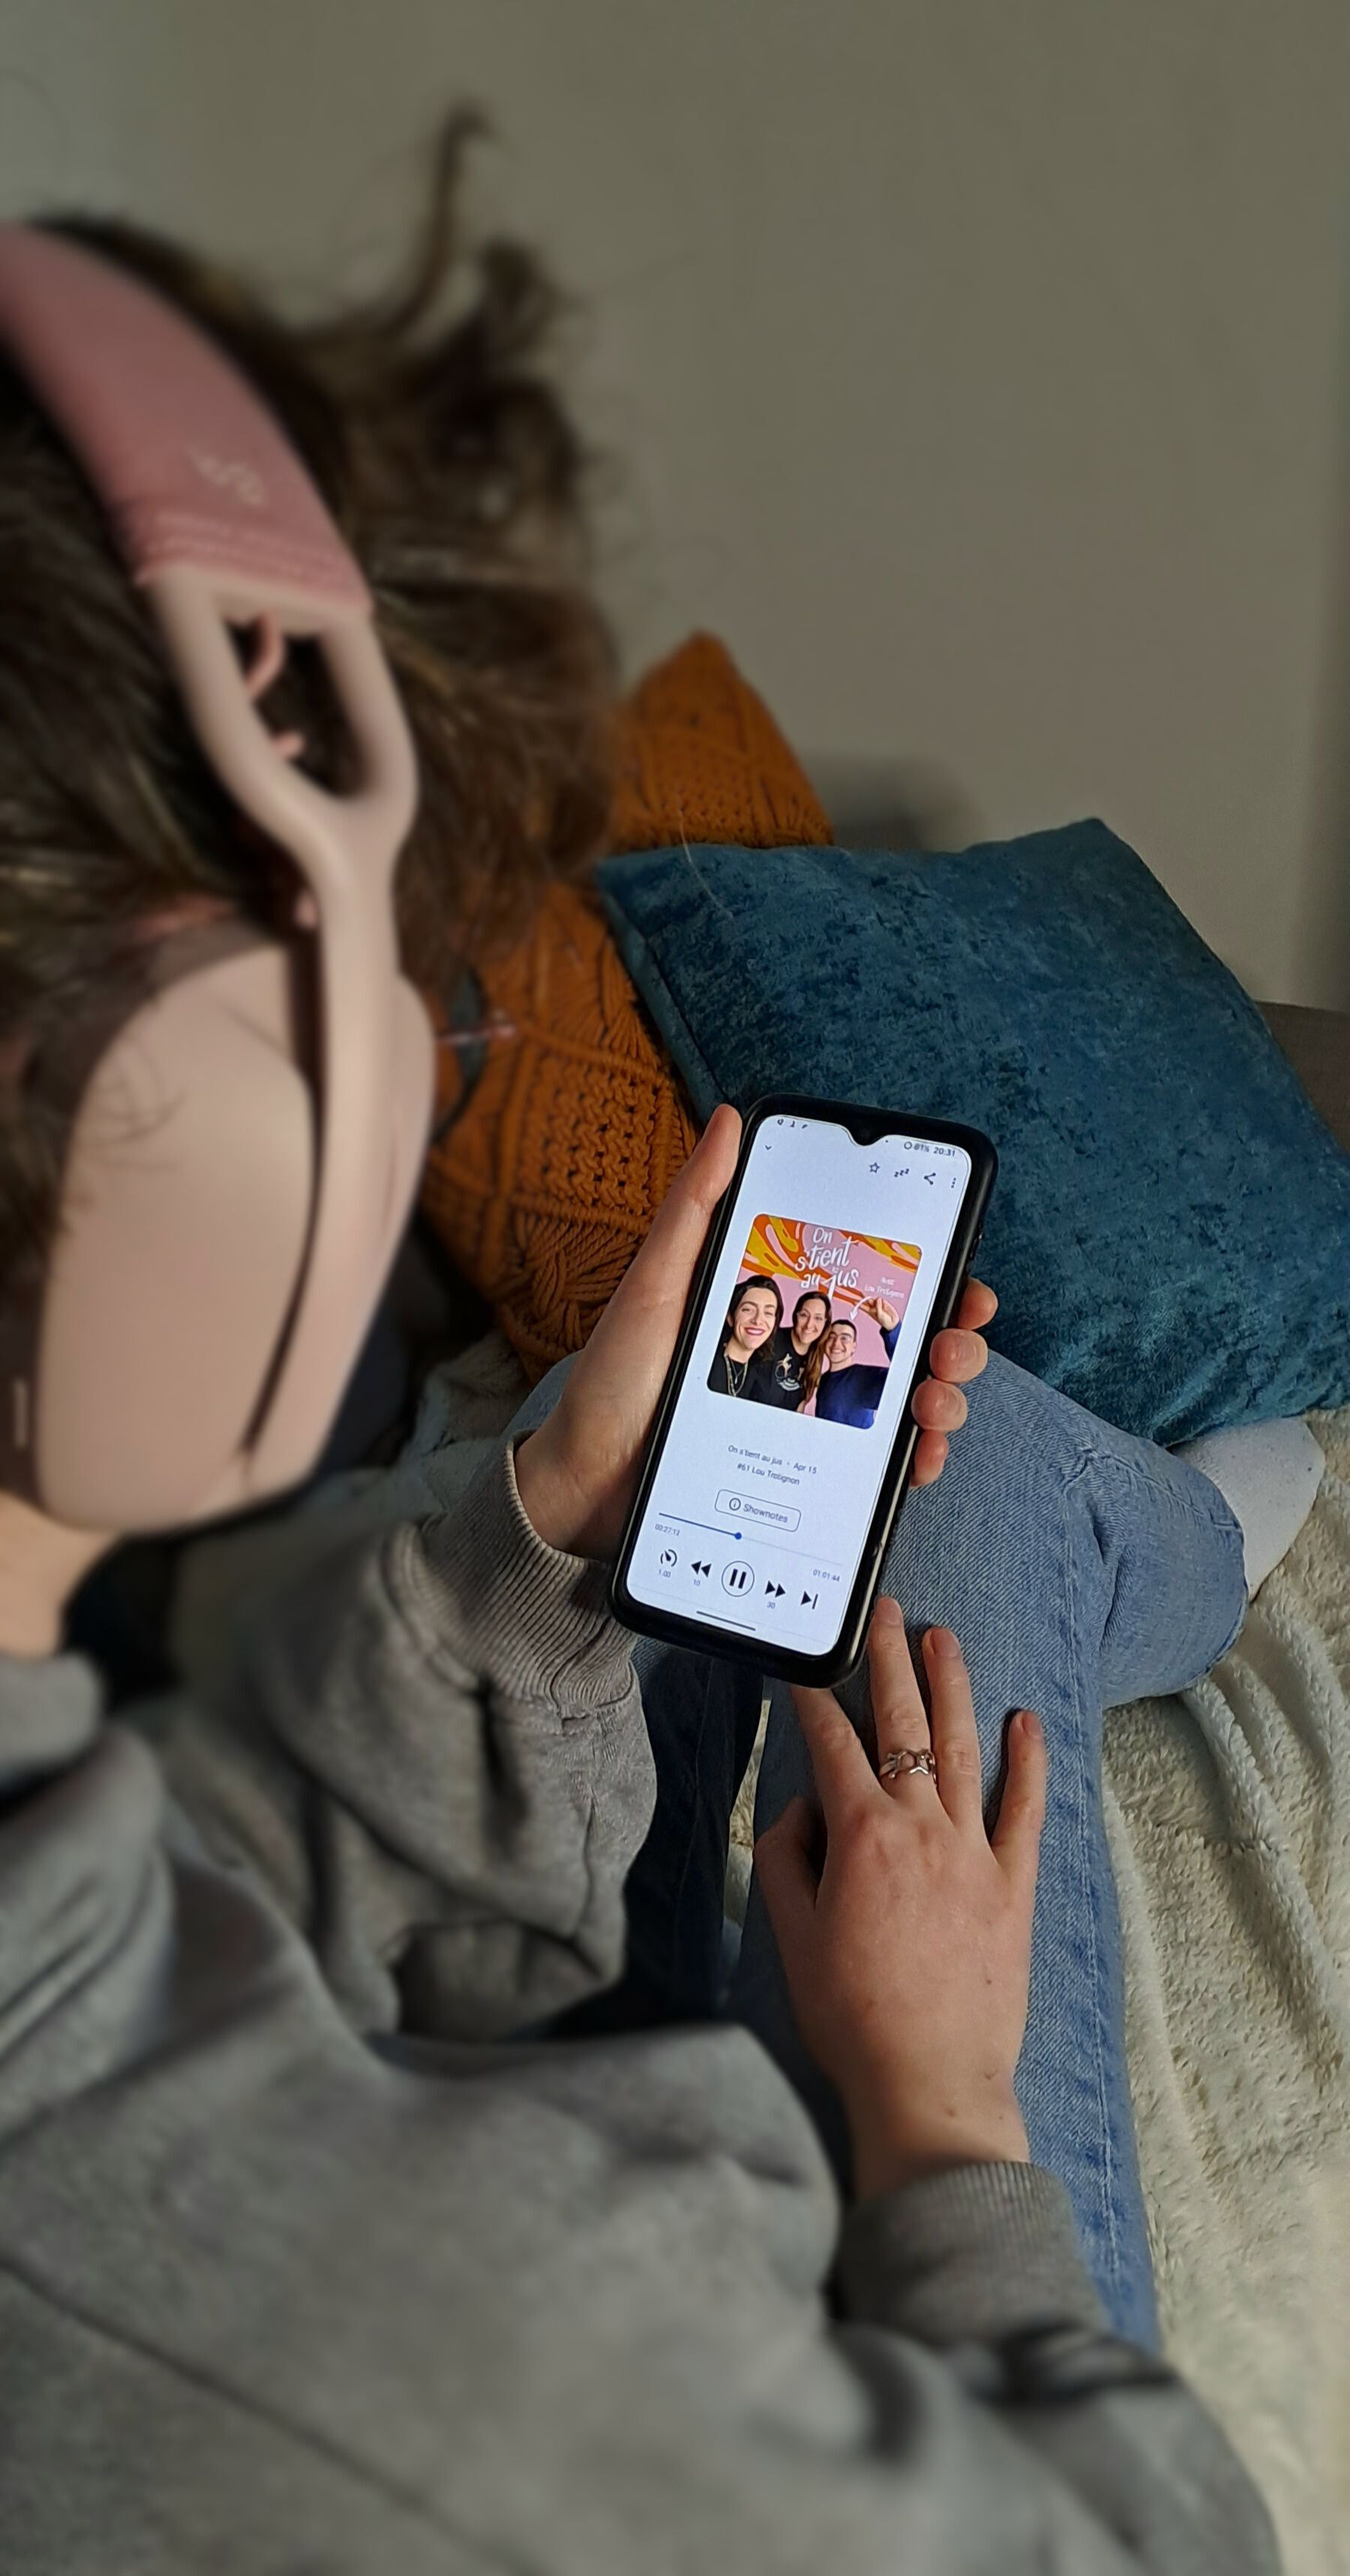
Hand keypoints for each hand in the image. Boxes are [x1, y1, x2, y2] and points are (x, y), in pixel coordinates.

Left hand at [514, 1108, 994, 1556]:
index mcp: (779, 1305)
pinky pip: (877, 1472)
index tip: (958, 1268)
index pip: (871, 1281)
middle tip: (947, 1344)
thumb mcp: (656, 1284)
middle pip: (908, 1342)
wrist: (583, 1485)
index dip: (929, 1272)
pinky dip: (914, 1464)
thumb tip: (730, 1118)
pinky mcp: (807, 1479)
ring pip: (908, 1406)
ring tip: (932, 1401)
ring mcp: (811, 1422)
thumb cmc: (615, 1379)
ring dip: (945, 1398)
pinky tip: (918, 1459)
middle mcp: (806, 1359)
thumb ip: (696, 1206)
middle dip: (952, 1337)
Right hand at [754, 1601, 1046, 2199]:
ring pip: (963, 1749)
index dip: (813, 1698)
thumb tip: (801, 1810)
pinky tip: (1027, 1721)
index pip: (831, 1744)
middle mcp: (920, 1828)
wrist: (930, 2083)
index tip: (803, 1664)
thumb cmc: (851, 2019)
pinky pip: (1025, 1811)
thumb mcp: (792, 1938)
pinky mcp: (1013, 1886)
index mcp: (861, 1837)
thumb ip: (788, 1862)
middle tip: (884, 1611)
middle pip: (902, 1725)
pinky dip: (1028, 1762)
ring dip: (952, 1687)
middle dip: (888, 1660)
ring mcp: (973, 1853)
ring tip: (943, 1638)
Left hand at [859, 1291, 898, 1333]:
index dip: (858, 1303)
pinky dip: (882, 1301)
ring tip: (879, 1305)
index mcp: (869, 1311)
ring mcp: (878, 1304)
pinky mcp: (883, 1302)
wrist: (892, 1322)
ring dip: (875, 1300)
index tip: (853, 1301)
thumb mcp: (879, 1314)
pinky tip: (884, 1305)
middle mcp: (873, 1307)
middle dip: (864, 1297)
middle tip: (861, 1293)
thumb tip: (878, 1298)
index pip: (862, 1306)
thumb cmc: (884, 1321)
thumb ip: (878, 1306)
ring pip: (874, 1298)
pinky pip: (881, 1299)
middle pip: (866, 1300)